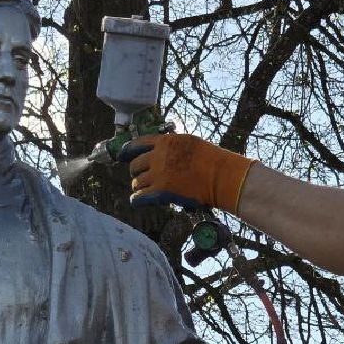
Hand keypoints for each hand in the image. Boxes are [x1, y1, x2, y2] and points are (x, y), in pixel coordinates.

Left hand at [125, 133, 253, 212]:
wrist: (221, 176)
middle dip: (136, 172)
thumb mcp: (190, 143)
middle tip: (141, 178)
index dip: (127, 151)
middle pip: (135, 165)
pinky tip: (138, 201)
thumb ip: (172, 147)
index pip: (137, 144)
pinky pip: (139, 197)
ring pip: (136, 183)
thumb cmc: (212, 160)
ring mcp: (158, 175)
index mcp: (165, 142)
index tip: (122, 156)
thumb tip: (162, 151)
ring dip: (139, 187)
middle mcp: (158, 157)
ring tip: (145, 191)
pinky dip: (137, 200)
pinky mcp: (161, 192)